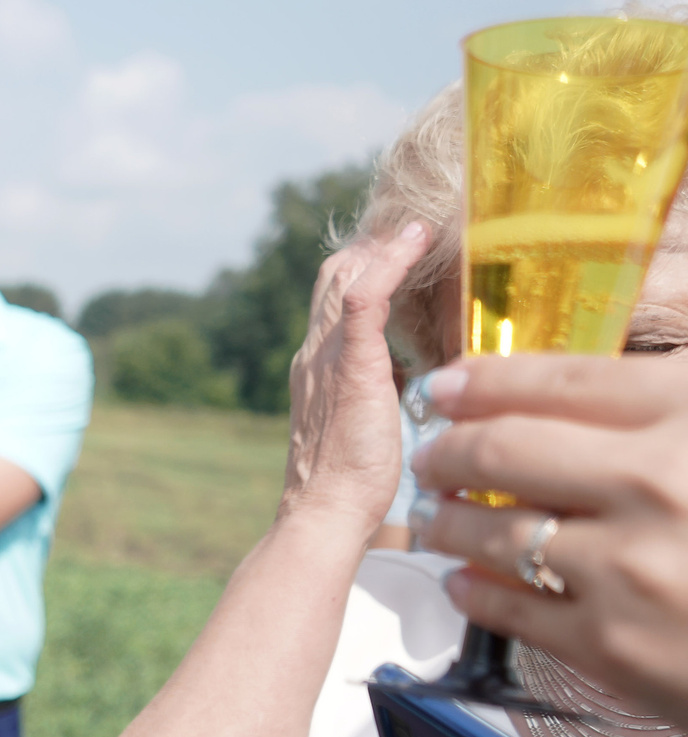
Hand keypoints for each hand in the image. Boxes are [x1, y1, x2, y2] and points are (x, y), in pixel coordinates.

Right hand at [279, 221, 430, 530]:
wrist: (326, 512)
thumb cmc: (354, 484)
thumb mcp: (367, 424)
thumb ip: (380, 393)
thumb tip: (416, 381)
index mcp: (317, 367)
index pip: (335, 298)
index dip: (367, 266)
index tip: (405, 246)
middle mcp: (314, 353)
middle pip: (335, 276)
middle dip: (374, 246)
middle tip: (418, 227)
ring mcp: (327, 356)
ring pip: (346, 275)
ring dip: (385, 244)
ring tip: (422, 225)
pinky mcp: (351, 364)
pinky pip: (364, 296)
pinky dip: (390, 262)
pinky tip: (416, 239)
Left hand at [415, 354, 687, 729]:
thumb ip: (663, 407)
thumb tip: (574, 391)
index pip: (561, 380)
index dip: (487, 381)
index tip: (447, 386)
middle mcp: (656, 482)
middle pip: (503, 450)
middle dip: (448, 451)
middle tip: (432, 457)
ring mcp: (630, 566)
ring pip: (493, 529)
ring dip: (448, 519)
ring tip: (437, 515)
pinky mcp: (612, 643)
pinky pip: (508, 606)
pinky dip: (472, 588)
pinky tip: (464, 579)